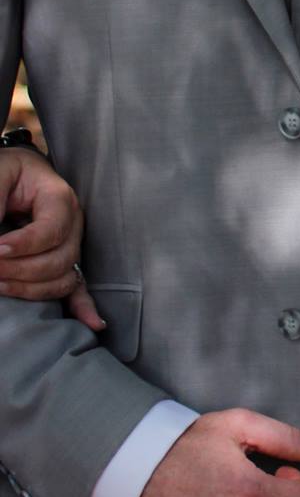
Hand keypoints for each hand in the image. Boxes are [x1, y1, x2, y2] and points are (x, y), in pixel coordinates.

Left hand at [0, 146, 97, 327]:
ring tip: (0, 285)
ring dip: (31, 288)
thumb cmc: (7, 173)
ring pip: (63, 278)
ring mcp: (71, 245)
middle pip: (60, 259)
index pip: (52, 230)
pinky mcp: (63, 262)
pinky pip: (78, 289)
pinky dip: (84, 307)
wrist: (15, 175)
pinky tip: (93, 324)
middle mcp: (72, 224)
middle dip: (21, 270)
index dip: (24, 244)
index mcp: (60, 197)